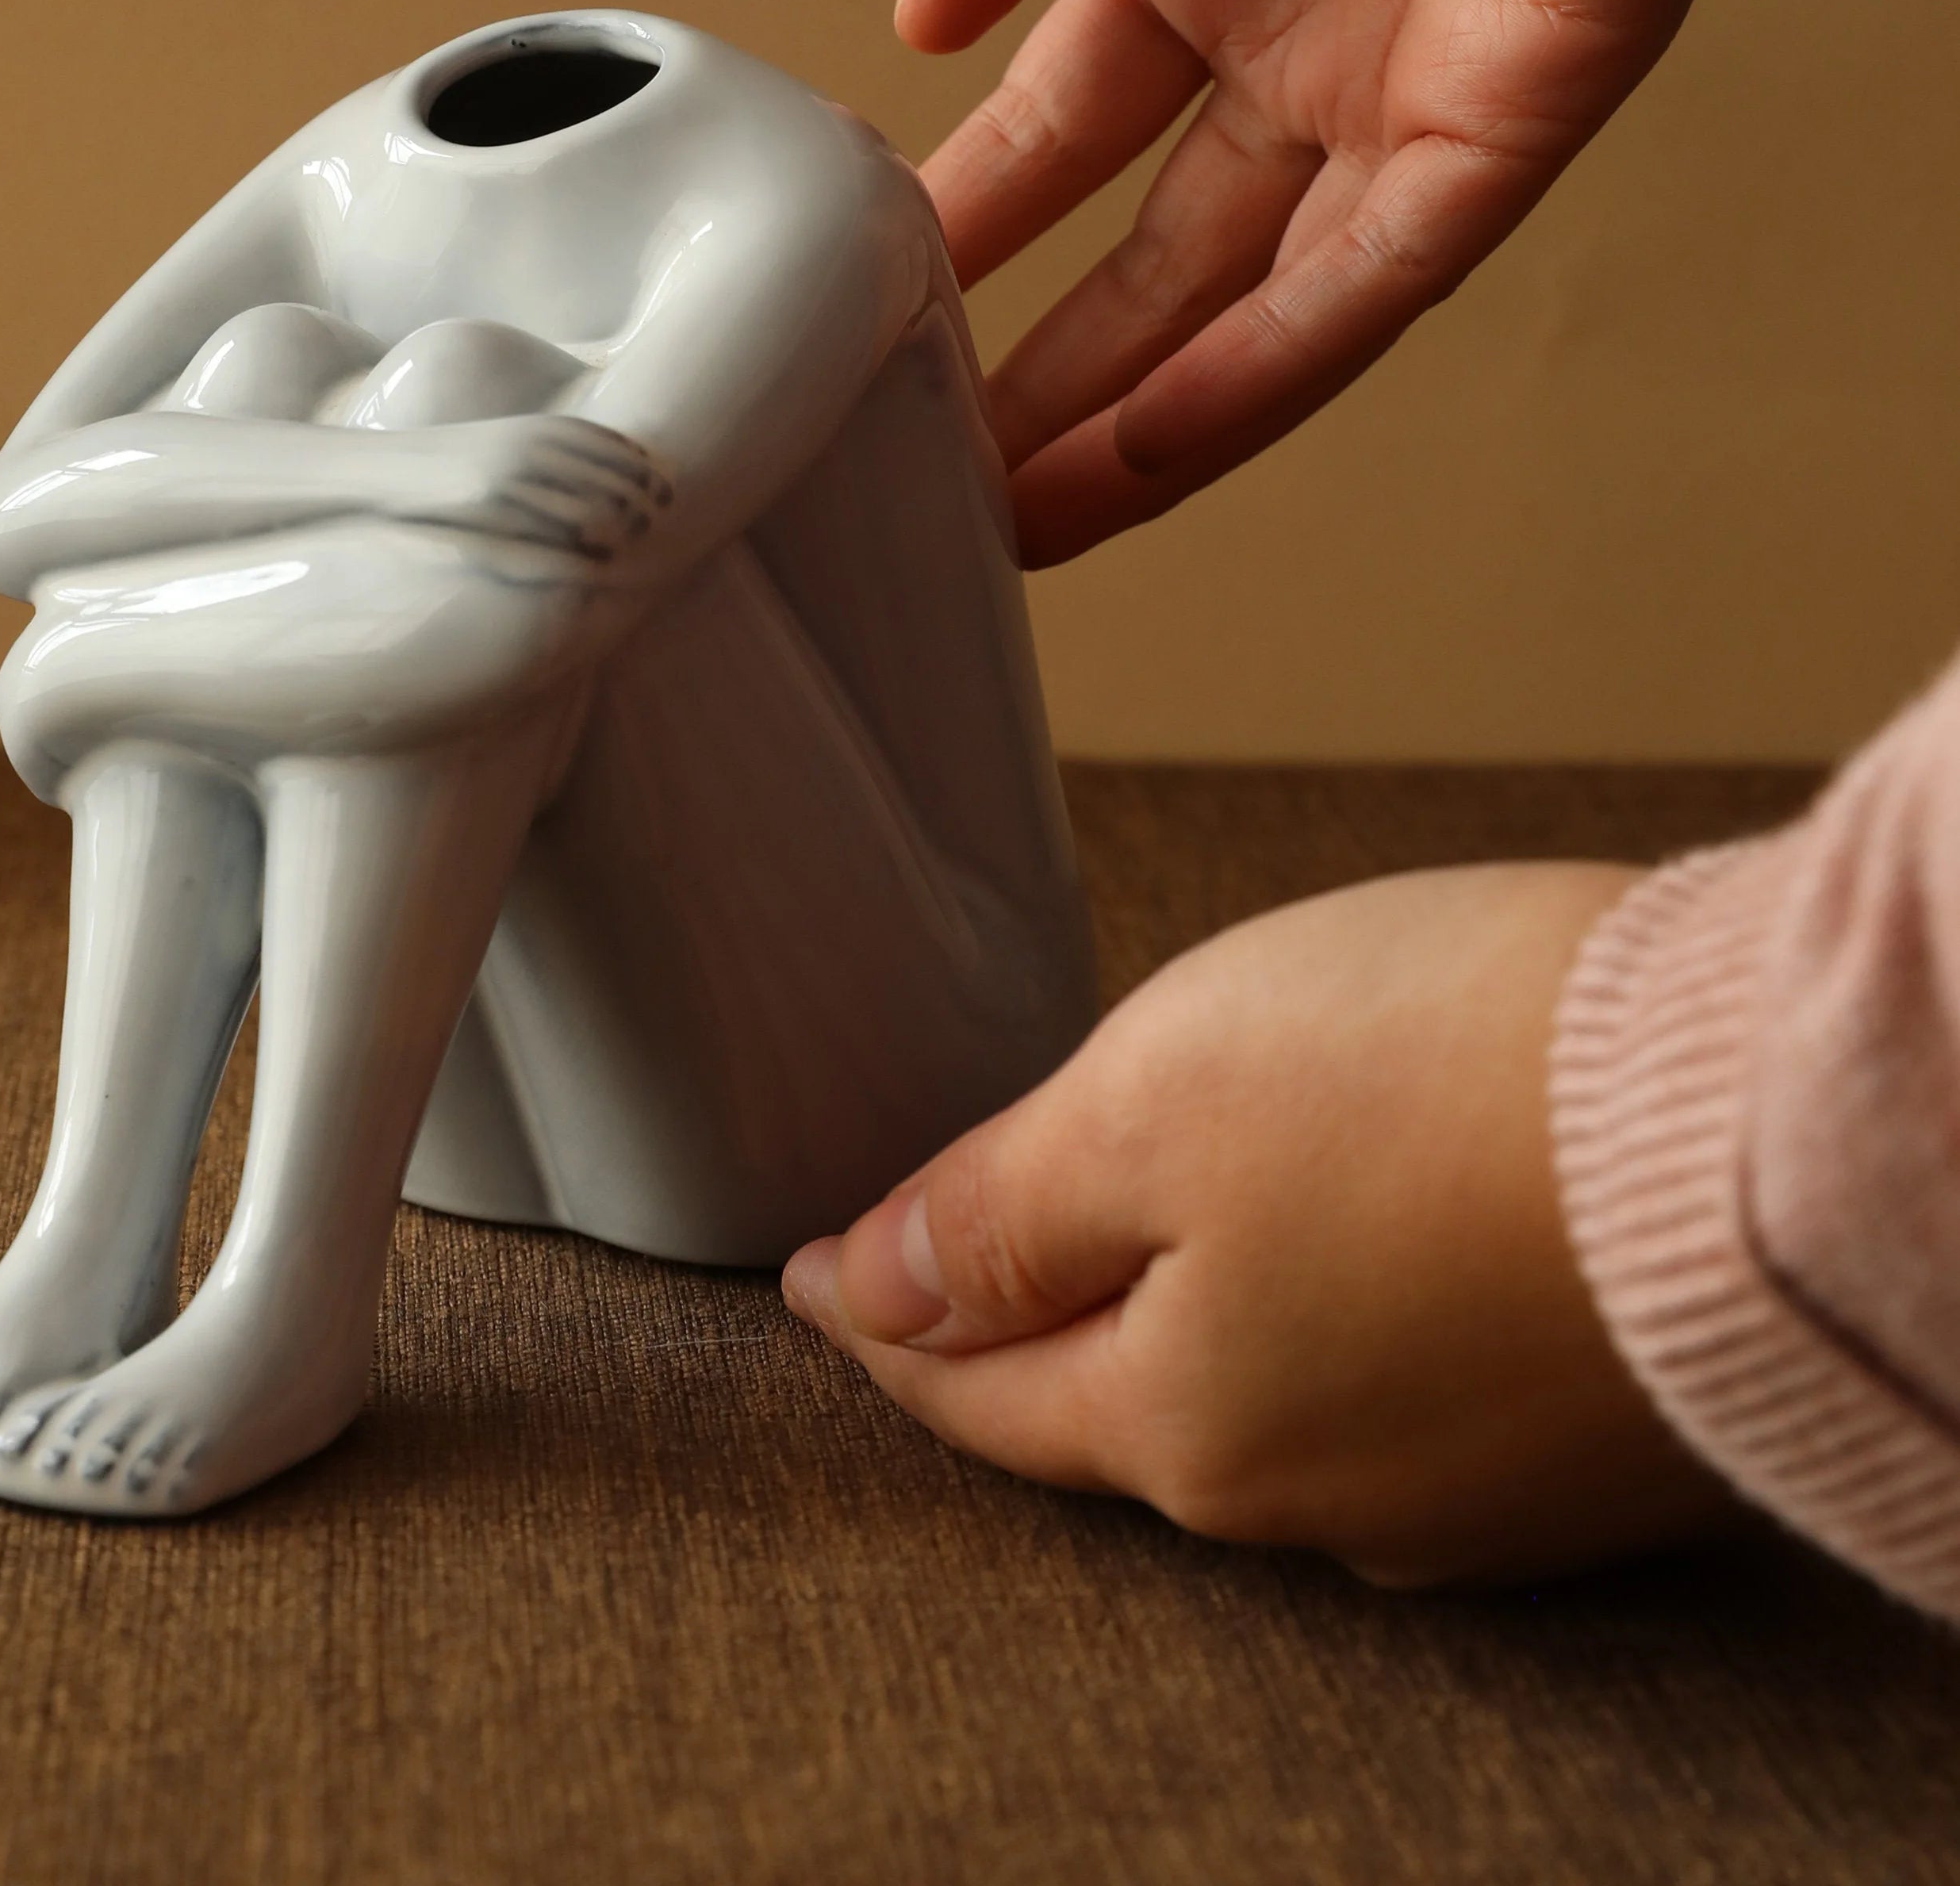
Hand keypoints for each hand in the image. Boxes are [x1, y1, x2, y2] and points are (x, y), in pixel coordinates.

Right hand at [405, 415, 671, 561]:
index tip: (668, 483)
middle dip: (643, 497)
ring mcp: (513, 474)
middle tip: (668, 519)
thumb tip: (583, 470)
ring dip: (620, 528)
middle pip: (610, 472)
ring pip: (587, 505)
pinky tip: (598, 567)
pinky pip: (546, 533)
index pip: (609, 442)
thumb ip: (540, 449)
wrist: (383, 471)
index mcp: (536, 427)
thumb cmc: (444, 462)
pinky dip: (579, 551)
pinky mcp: (492, 505)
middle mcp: (531, 445)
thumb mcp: (497, 443)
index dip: (643, 464)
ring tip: (644, 549)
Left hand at [782, 862, 1740, 1585]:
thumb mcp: (1152, 1101)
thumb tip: (863, 1287)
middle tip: (963, 1245)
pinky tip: (1365, 1233)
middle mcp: (1329, 1499)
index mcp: (1189, 1429)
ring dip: (1208, 1310)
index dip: (881, 1316)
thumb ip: (998, 1213)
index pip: (982, 1392)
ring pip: (1280, 1393)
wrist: (1768, 1124)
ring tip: (1161, 1220)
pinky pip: (1415, 1380)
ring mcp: (1478, 1487)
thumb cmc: (1448, 1082)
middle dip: (1040, 1321)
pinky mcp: (1595, 1431)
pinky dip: (1355, 1306)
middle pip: (1126, 1402)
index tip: (813, 1273)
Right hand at [902, 0, 1825, 558]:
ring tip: (1004, 520)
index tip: (858, 306)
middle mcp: (1306, 22)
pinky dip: (1265, 369)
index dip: (967, 221)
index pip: (1065, 120)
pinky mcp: (1517, 90)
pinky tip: (1150, 448)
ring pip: (1253, 295)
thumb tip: (927, 15)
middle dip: (1034, 367)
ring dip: (1131, 414)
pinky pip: (1379, 272)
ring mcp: (1409, 70)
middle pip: (1150, 244)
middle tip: (913, 476)